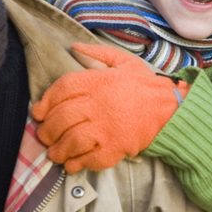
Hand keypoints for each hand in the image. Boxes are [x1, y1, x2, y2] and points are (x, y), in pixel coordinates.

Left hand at [32, 43, 187, 172]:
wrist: (172, 109)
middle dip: (47, 130)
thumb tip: (73, 47)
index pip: (61, 90)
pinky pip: (89, 159)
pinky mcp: (116, 148)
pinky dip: (76, 164)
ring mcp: (107, 128)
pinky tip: (71, 164)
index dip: (45, 102)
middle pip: (61, 118)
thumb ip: (97, 53)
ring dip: (58, 150)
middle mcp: (99, 105)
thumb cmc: (146, 86)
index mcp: (98, 82)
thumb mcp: (124, 62)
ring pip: (71, 141)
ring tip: (55, 152)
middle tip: (44, 135)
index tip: (38, 113)